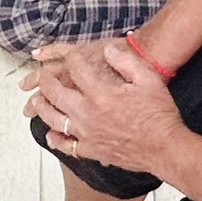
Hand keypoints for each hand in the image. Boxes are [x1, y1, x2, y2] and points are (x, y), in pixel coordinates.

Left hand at [22, 38, 186, 172]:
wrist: (165, 148)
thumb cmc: (159, 114)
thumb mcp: (148, 79)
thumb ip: (125, 61)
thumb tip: (108, 50)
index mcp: (101, 93)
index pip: (76, 69)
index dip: (71, 58)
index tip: (70, 56)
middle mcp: (88, 113)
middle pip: (55, 93)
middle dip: (46, 80)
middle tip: (43, 75)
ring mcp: (87, 133)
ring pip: (54, 118)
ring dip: (42, 107)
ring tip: (36, 100)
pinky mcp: (91, 150)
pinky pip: (66, 145)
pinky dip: (56, 139)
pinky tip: (51, 134)